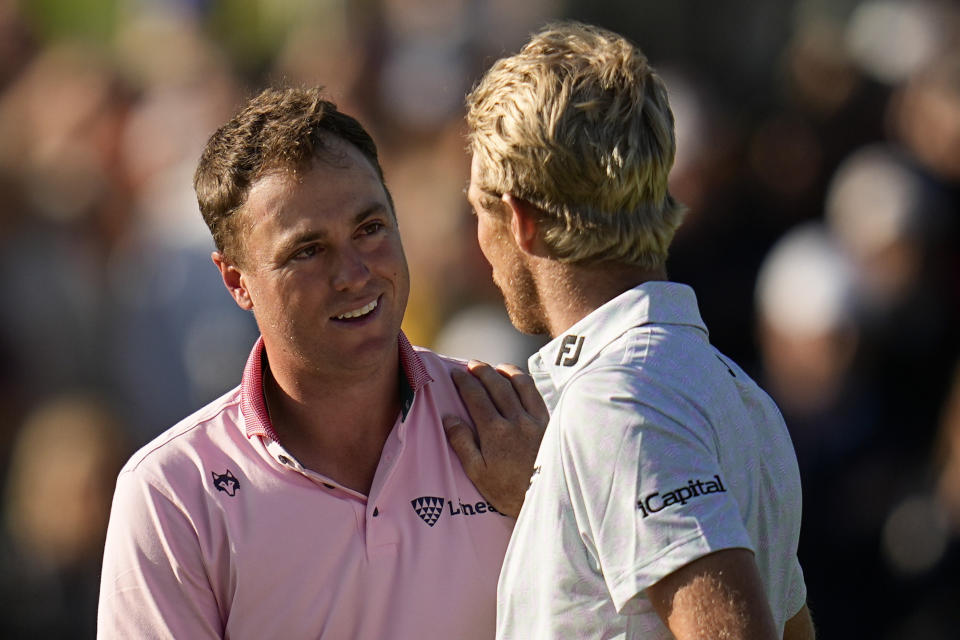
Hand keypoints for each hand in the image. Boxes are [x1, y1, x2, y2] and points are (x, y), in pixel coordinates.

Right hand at [443, 361, 547, 516]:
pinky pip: (536, 394)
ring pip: (520, 384)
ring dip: (505, 371)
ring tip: (495, 368)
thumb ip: (463, 443)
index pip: (476, 397)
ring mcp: (535, 419)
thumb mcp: (478, 473)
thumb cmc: (508, 490)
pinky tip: (519, 382)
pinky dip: (525, 382)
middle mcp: (516, 420)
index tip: (455, 373)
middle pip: (497, 385)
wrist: (545, 499)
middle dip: (482, 371)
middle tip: (472, 364)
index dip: (464, 382)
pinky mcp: (550, 423)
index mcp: (495, 432)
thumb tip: (449, 418)